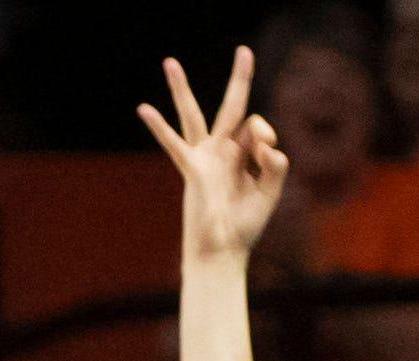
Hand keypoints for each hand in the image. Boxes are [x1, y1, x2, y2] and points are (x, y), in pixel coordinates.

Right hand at [140, 49, 288, 264]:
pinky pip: (173, 143)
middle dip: (239, 78)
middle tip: (244, 50)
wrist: (221, 253)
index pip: (256, 127)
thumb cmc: (244, 228)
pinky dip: (158, 127)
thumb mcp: (269, 195)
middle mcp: (224, 152)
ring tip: (169, 62)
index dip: (263, 133)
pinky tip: (143, 108)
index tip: (264, 154)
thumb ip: (275, 167)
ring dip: (181, 89)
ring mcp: (205, 158)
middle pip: (232, 107)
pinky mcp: (191, 170)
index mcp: (245, 156)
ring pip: (193, 115)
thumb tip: (269, 145)